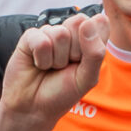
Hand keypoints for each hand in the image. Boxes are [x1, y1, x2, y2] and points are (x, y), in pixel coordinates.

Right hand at [0, 13, 107, 127]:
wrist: (34, 108)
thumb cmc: (62, 93)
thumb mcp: (87, 78)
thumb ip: (95, 52)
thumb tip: (88, 22)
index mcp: (88, 38)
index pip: (99, 22)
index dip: (93, 43)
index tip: (84, 62)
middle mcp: (69, 32)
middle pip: (78, 22)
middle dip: (75, 51)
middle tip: (66, 66)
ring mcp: (49, 32)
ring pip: (60, 34)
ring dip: (57, 59)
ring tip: (51, 68)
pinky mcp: (30, 37)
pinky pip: (41, 41)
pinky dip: (42, 60)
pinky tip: (38, 65)